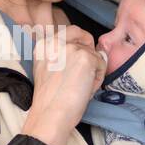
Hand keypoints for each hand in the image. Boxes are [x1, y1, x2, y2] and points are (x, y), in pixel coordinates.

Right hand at [21, 23, 105, 144]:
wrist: (50, 114)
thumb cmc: (49, 100)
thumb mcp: (48, 70)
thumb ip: (62, 57)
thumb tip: (89, 52)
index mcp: (43, 45)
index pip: (70, 31)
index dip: (80, 40)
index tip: (84, 50)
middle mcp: (55, 42)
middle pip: (84, 39)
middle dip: (89, 53)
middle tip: (89, 69)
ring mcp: (71, 48)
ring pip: (94, 54)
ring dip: (93, 70)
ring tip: (81, 88)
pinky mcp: (85, 57)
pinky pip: (102, 64)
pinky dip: (98, 78)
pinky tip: (86, 89)